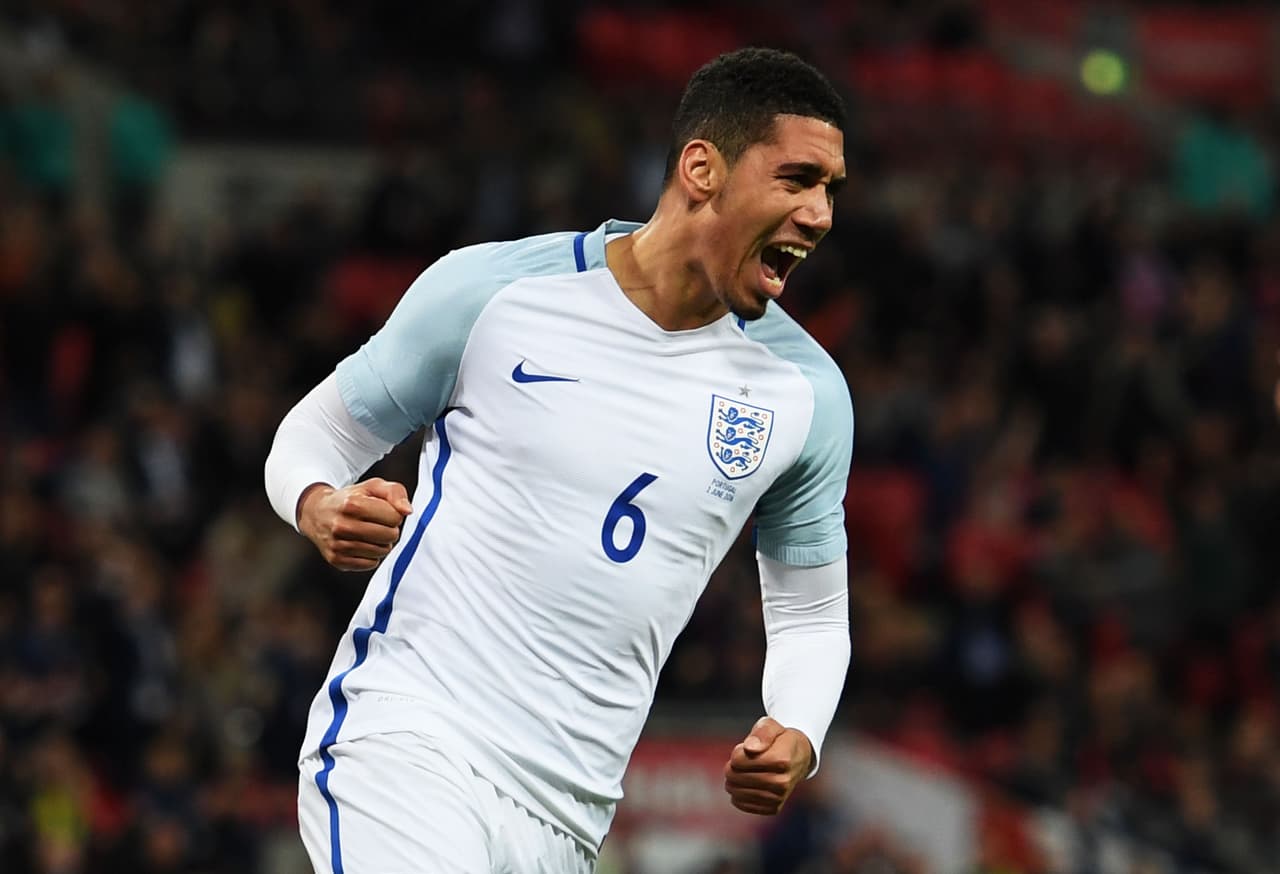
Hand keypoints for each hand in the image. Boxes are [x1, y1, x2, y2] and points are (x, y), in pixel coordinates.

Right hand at [297, 477, 412, 571]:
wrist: (316, 513)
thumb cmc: (351, 499)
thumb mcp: (372, 487)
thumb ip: (395, 492)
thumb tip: (407, 511)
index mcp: (352, 504)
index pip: (395, 517)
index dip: (393, 514)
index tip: (383, 511)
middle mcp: (342, 526)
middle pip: (390, 536)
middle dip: (390, 529)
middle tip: (378, 523)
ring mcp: (337, 545)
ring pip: (382, 552)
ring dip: (381, 543)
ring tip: (369, 533)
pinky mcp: (336, 560)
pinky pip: (370, 564)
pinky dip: (371, 555)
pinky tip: (361, 544)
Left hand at [723, 716, 812, 815]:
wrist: (798, 758)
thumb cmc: (780, 740)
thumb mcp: (770, 726)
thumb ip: (761, 733)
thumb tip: (750, 748)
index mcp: (782, 759)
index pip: (738, 760)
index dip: (737, 753)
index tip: (746, 749)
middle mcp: (782, 782)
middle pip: (736, 777)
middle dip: (731, 767)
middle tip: (741, 761)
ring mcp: (779, 797)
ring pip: (737, 793)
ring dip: (733, 781)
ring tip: (743, 772)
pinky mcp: (774, 808)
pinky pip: (742, 804)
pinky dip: (738, 794)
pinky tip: (745, 785)